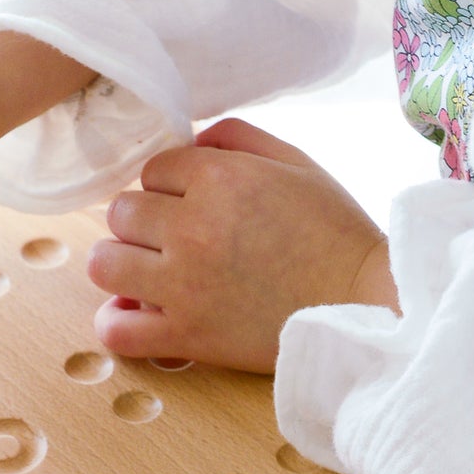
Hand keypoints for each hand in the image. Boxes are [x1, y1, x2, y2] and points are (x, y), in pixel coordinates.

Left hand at [87, 118, 396, 371]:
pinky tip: (138, 311)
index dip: (170, 184)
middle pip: (122, 212)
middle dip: (144, 221)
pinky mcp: (188, 336)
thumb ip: (236, 137)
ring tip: (149, 271)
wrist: (368, 305)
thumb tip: (189, 142)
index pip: (153, 169)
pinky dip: (116, 321)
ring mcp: (185, 285)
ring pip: (104, 262)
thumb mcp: (295, 162)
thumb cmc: (336, 232)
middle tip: (175, 237)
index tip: (193, 203)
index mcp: (219, 178)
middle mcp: (193, 227)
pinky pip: (116, 329)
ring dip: (121, 263)